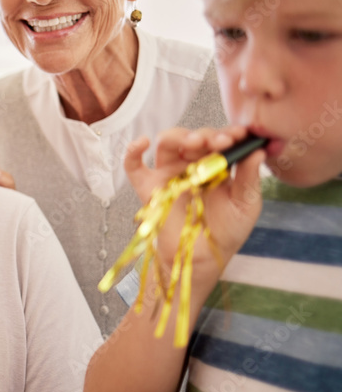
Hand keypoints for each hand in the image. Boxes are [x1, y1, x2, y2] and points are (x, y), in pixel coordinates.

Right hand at [124, 126, 264, 278]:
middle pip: (192, 137)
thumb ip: (249, 178)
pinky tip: (143, 143)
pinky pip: (133, 165)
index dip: (227, 133)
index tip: (239, 134)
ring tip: (193, 144)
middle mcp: (191, 165)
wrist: (200, 259)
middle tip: (219, 143)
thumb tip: (258, 150)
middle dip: (206, 135)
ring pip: (166, 143)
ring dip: (179, 137)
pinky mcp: (148, 188)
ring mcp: (168, 175)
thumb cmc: (226, 232)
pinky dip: (133, 151)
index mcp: (216, 166)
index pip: (219, 140)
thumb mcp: (246, 204)